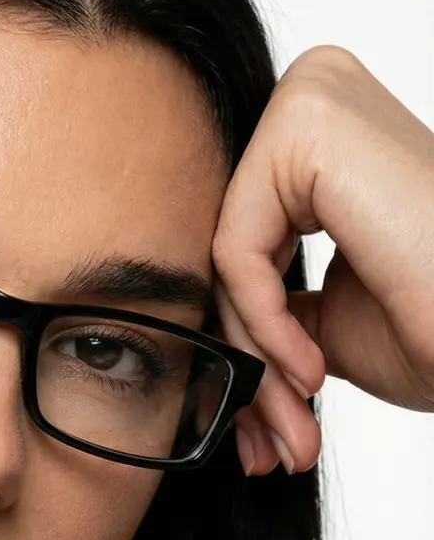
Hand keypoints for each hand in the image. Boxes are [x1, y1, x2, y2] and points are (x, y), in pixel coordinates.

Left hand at [210, 44, 433, 475]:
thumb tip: (211, 343)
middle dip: (250, 362)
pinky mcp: (305, 125)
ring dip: (258, 360)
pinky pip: (239, 250)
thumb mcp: (329, 319)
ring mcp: (310, 101)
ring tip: (293, 423)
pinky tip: (310, 369)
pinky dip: (266, 325)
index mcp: (321, 138)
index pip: (244, 250)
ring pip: (230, 260)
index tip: (262, 422)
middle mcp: (314, 98)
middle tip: (271, 441)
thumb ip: (265, 309)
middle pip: (233, 256)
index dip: (251, 344)